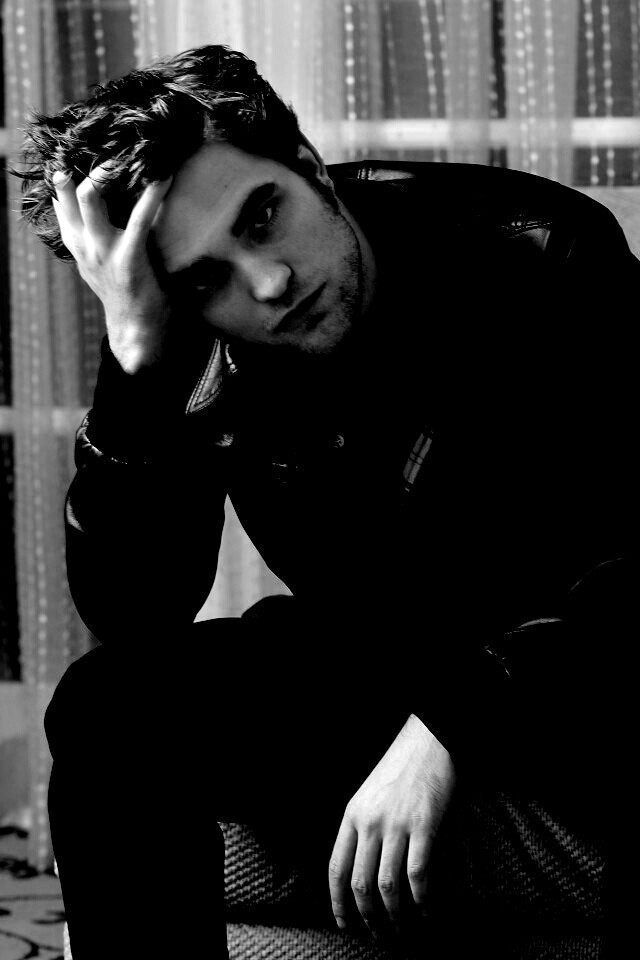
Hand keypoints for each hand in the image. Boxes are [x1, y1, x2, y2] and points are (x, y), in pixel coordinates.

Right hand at [52, 166, 172, 373]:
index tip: (86, 152)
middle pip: (69, 191)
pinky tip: (165, 176)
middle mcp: (84, 244)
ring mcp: (103, 250)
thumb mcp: (100, 262)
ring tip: (133, 155)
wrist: (136, 329)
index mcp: (76, 243)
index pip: (61, 199)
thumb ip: (96, 235)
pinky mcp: (128, 258)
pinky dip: (153, 193)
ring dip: (108, 171)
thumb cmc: (126, 292)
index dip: (68, 173)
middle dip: (89, 166)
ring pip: (90, 196)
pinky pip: (139, 218)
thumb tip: (110, 206)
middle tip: (114, 150)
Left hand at [328, 713, 454, 939]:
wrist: (427, 742)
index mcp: (352, 815)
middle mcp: (370, 821)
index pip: (336, 867)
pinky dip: (422, 900)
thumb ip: (362, 829)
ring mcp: (397, 823)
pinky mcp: (424, 825)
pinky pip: (418, 874)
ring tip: (402, 929)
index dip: (338, 901)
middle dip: (368, 916)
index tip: (344, 923)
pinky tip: (426, 911)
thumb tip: (361, 872)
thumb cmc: (399, 770)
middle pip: (360, 882)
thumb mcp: (368, 796)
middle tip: (378, 934)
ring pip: (388, 884)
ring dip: (395, 915)